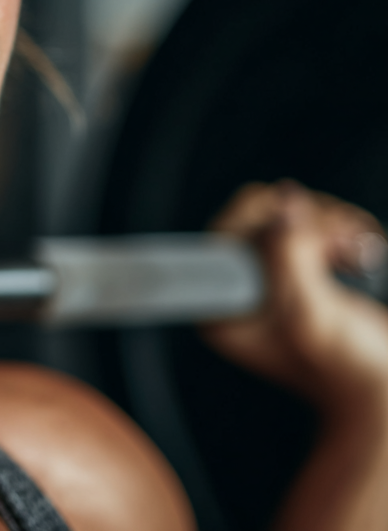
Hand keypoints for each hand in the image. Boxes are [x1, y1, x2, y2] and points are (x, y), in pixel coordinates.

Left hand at [201, 180, 387, 414]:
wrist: (386, 396)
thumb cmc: (347, 368)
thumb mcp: (311, 309)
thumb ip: (291, 253)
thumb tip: (285, 198)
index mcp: (222, 307)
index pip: (223, 235)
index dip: (260, 219)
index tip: (297, 227)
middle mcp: (242, 290)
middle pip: (259, 218)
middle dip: (306, 222)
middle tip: (341, 244)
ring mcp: (273, 279)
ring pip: (292, 214)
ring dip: (331, 224)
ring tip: (355, 253)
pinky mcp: (303, 271)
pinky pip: (314, 225)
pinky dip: (342, 229)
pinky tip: (359, 250)